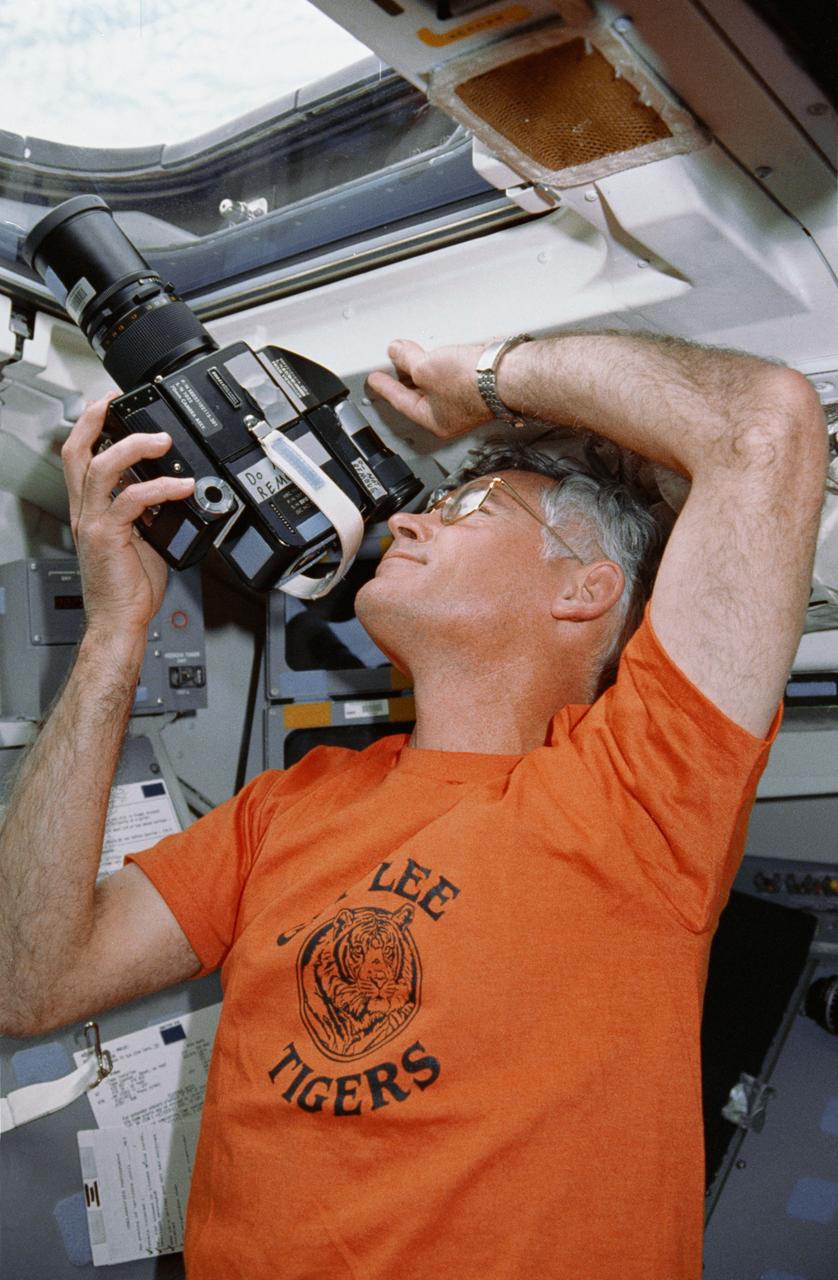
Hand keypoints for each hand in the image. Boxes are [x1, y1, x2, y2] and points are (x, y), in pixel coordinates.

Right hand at [61, 396, 194, 641]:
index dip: (90, 427)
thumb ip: (150, 512)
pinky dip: (160, 489)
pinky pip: (131, 501)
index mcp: (91, 510)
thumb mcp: (142, 538)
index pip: (79, 457)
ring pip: (102, 468)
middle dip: (95, 421)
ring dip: (132, 448)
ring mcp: (94, 523)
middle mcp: (87, 513)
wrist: (120, 620)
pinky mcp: (108, 537)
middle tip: (118, 402)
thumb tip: (172, 493)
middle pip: (77, 453)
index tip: (109, 404)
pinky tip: (181, 487)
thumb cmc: (130, 587)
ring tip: (162, 441)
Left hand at [367, 339, 491, 439]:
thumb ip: (407, 359)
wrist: (508, 372)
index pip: (402, 402)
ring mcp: (468, 400)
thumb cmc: (472, 383)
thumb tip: (397, 352)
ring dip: (425, 366)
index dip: (385, 387)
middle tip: (393, 362)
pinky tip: (442, 350)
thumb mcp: (425, 368)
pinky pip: (454, 372)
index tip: (375, 380)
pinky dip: (444, 361)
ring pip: (439, 382)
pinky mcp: (481, 383)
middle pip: (421, 393)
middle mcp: (453, 415)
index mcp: (436, 421)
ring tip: (415, 351)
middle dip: (406, 376)